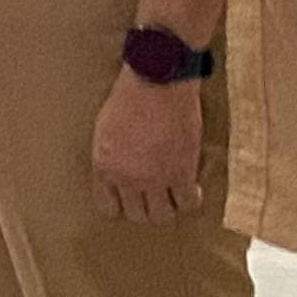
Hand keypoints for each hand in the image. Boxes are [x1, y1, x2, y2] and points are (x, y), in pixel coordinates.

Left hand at [90, 71, 203, 225]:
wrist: (156, 80)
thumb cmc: (129, 95)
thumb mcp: (106, 127)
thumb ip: (111, 154)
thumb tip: (117, 170)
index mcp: (103, 166)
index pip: (107, 206)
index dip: (120, 204)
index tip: (130, 199)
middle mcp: (127, 178)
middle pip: (137, 215)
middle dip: (146, 208)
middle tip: (156, 197)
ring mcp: (155, 179)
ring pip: (162, 216)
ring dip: (169, 207)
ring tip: (173, 195)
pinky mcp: (182, 173)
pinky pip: (188, 203)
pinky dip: (192, 199)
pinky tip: (192, 189)